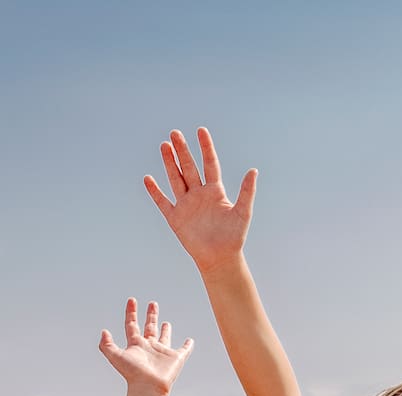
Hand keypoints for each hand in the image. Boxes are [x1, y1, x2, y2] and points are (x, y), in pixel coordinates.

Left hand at [98, 297, 193, 395]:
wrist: (148, 386)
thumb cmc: (133, 373)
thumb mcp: (115, 356)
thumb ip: (106, 345)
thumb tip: (103, 331)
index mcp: (136, 345)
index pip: (132, 325)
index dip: (131, 313)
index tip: (132, 300)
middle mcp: (149, 347)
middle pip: (149, 328)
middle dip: (150, 315)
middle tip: (152, 304)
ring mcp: (162, 353)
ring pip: (164, 338)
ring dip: (165, 330)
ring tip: (165, 322)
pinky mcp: (175, 358)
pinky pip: (183, 350)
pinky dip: (187, 346)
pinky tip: (190, 341)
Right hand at [144, 127, 256, 273]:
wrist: (220, 258)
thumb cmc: (234, 237)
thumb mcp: (243, 212)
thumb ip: (247, 192)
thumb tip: (253, 170)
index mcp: (215, 191)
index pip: (210, 163)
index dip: (205, 147)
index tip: (201, 131)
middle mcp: (199, 194)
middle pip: (189, 168)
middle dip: (182, 151)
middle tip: (175, 133)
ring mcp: (186, 205)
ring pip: (176, 179)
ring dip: (169, 163)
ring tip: (164, 146)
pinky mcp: (176, 219)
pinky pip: (163, 202)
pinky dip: (155, 192)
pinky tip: (148, 179)